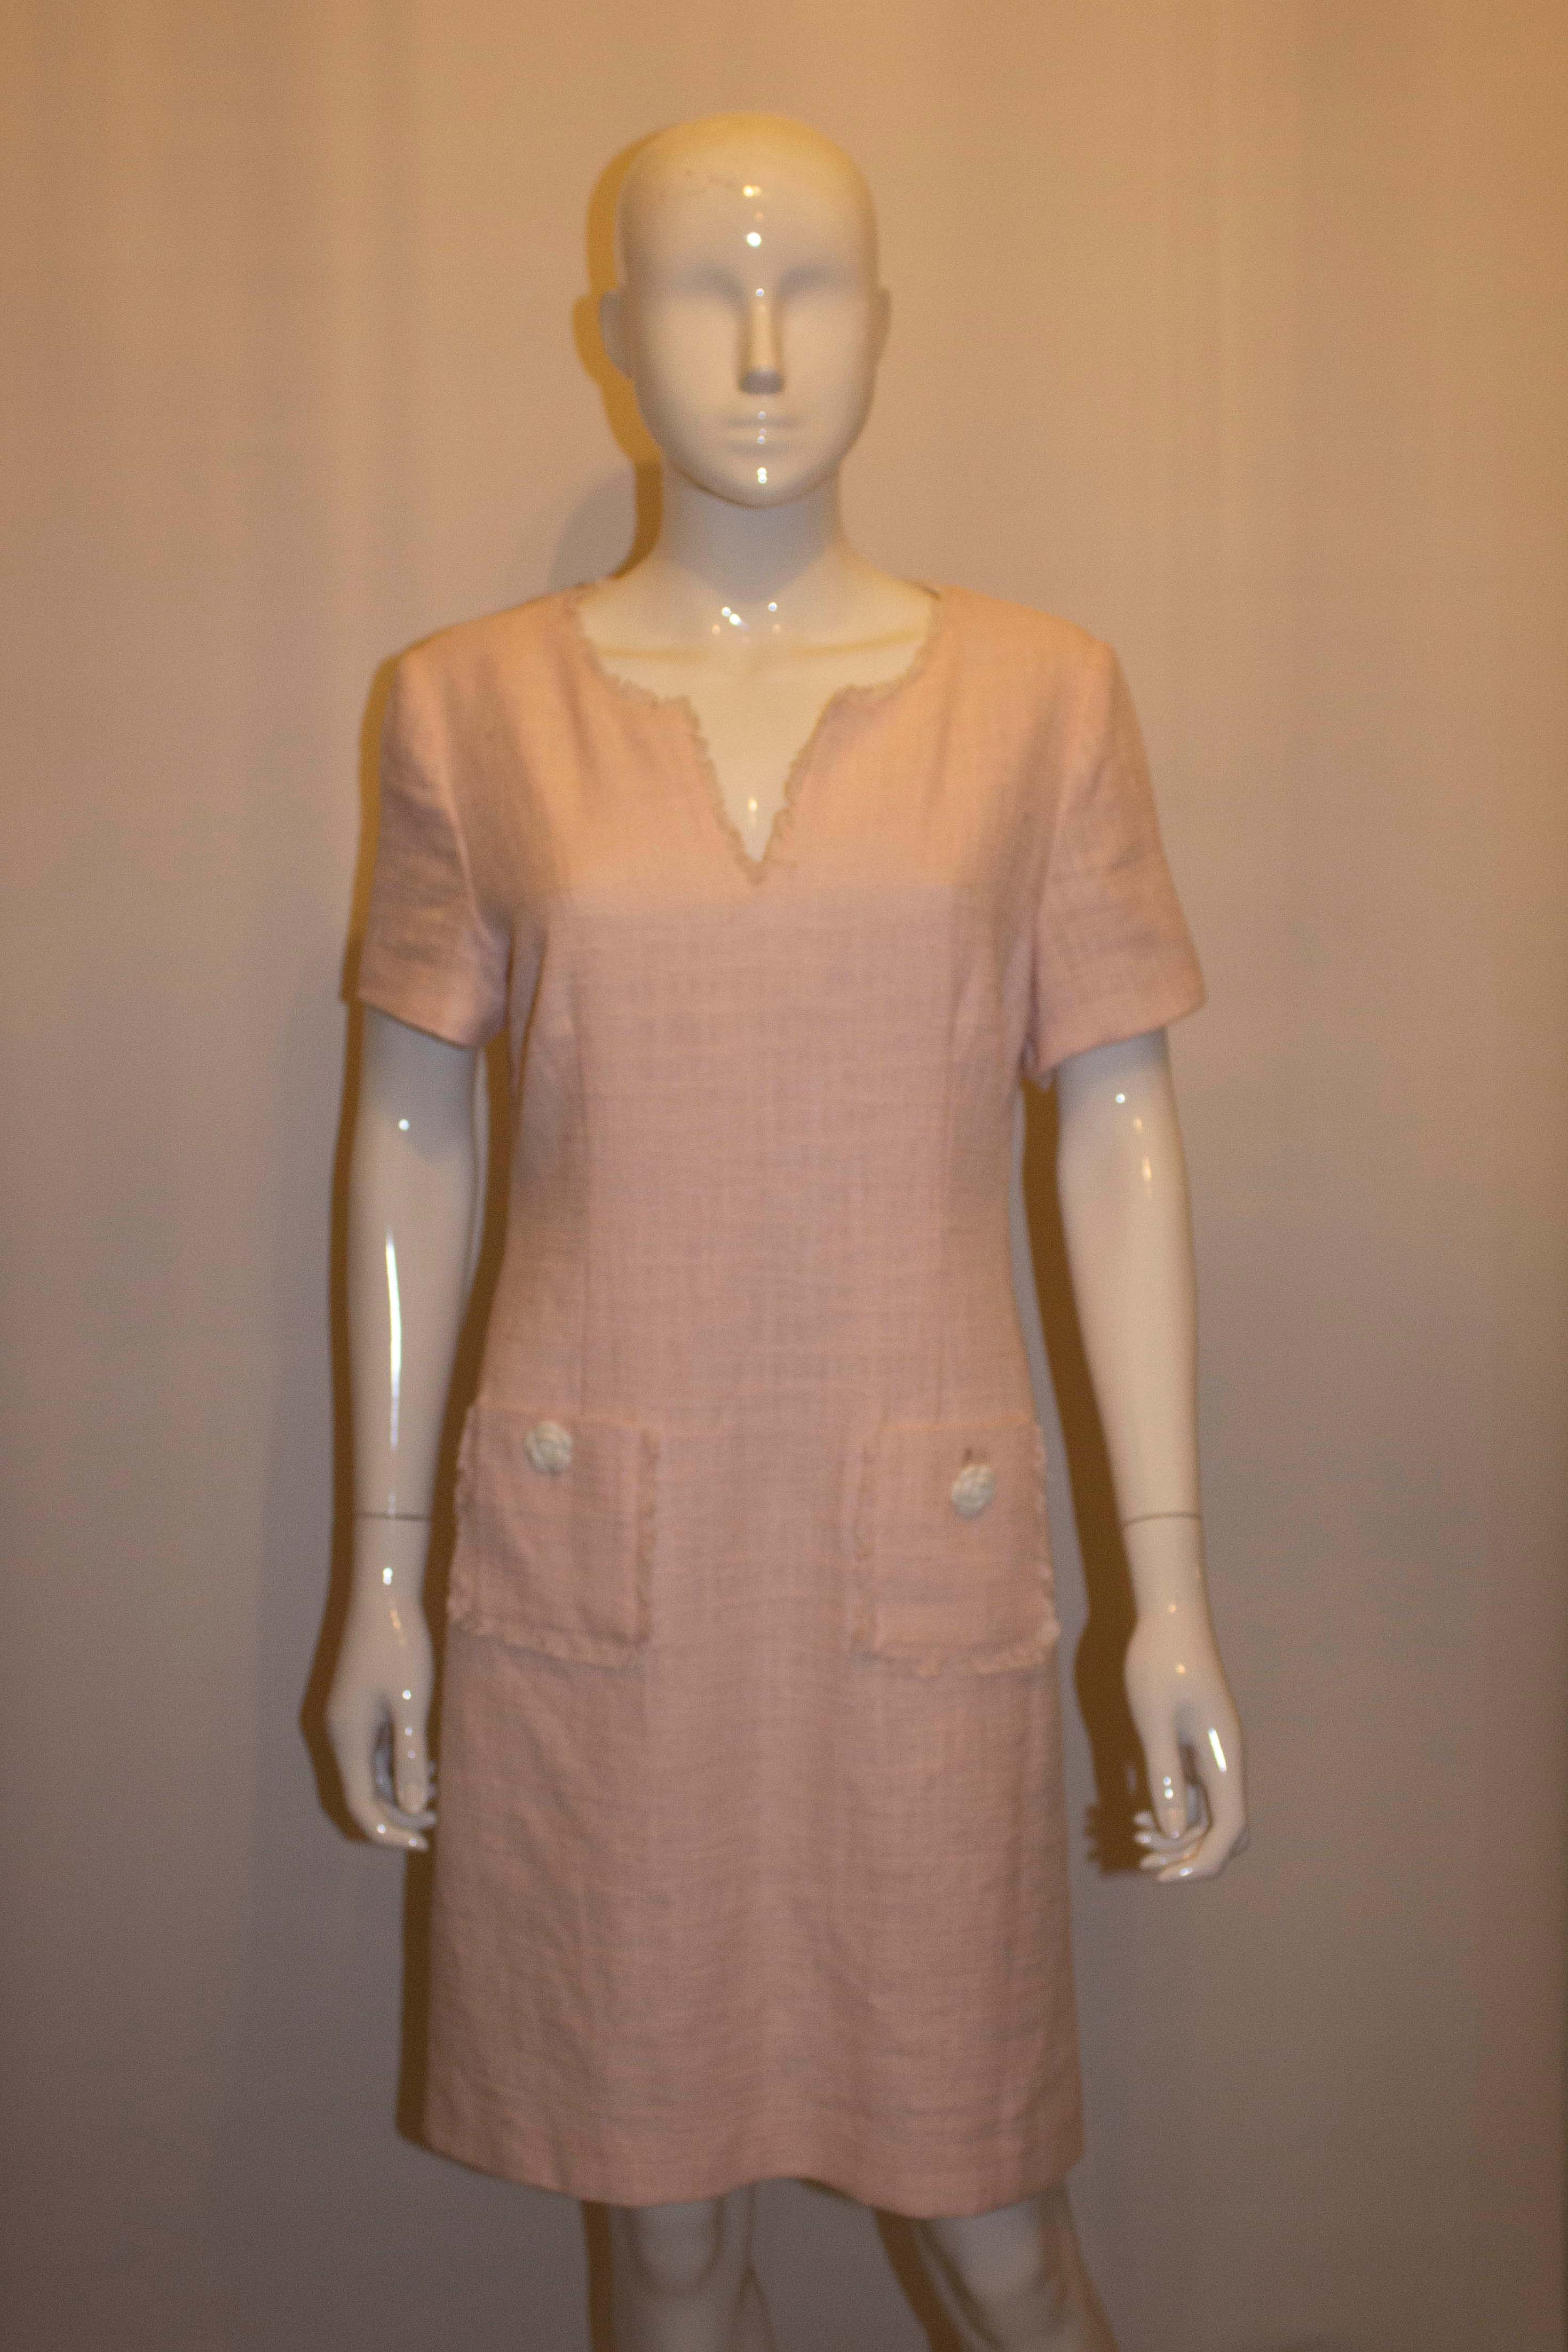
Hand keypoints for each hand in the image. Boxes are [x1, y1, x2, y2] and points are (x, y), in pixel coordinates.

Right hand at [324, 1517, 437, 1851]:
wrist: (384, 1595)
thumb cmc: (400, 1646)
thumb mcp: (412, 1705)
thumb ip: (410, 1758)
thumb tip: (412, 1808)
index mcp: (346, 1738)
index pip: (360, 1806)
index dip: (389, 1832)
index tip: (425, 1841)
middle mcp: (338, 1734)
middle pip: (360, 1795)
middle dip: (396, 1813)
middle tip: (436, 1818)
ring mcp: (346, 1721)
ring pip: (366, 1774)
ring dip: (398, 1790)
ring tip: (437, 1792)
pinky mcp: (357, 1709)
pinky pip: (371, 1752)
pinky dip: (395, 1766)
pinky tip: (428, 1763)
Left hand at [1124, 1598, 1246, 1882]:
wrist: (1170, 1617)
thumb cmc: (1159, 1662)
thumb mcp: (1154, 1720)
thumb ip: (1165, 1775)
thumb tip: (1174, 1832)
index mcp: (1224, 1757)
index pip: (1229, 1829)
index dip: (1202, 1862)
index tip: (1163, 1876)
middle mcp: (1226, 1761)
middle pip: (1225, 1831)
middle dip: (1190, 1855)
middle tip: (1144, 1862)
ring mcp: (1214, 1755)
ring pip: (1209, 1816)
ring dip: (1178, 1836)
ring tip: (1137, 1838)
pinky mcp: (1199, 1747)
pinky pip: (1196, 1794)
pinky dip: (1174, 1812)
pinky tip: (1142, 1817)